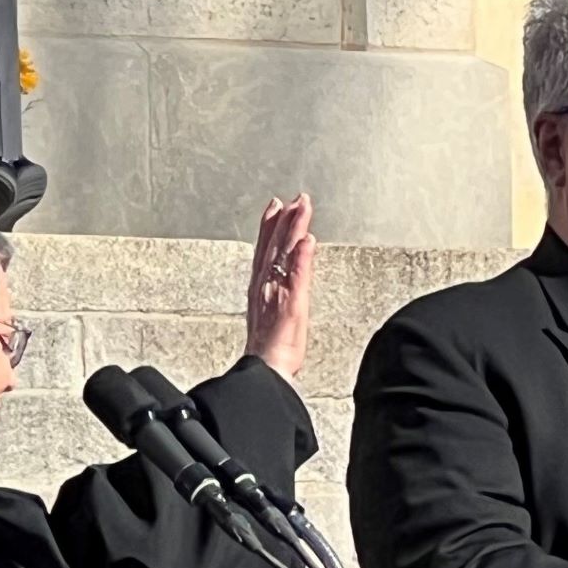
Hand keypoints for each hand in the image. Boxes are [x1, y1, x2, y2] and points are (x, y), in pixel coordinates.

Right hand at [245, 193, 315, 379]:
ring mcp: (276, 292)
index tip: (275, 207)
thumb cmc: (270, 350)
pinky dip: (300, 257)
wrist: (266, 370)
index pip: (265, 251)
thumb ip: (275, 294)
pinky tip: (306, 240)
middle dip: (283, 220)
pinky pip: (296, 275)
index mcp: (261, 288)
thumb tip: (280, 280)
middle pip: (274, 246)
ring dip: (292, 229)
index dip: (270, 227)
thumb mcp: (273, 316)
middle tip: (291, 198)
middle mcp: (265, 286)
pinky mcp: (290, 303)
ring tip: (300, 207)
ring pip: (284, 253)